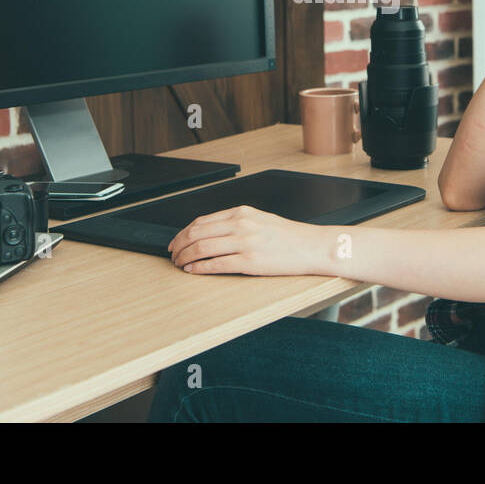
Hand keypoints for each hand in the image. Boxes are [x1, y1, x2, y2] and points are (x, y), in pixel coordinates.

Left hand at [167, 204, 328, 275]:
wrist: (311, 246)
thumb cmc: (287, 236)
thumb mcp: (259, 220)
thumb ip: (236, 223)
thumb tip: (210, 233)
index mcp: (241, 212)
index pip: (201, 221)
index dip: (182, 233)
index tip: (175, 242)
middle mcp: (241, 225)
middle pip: (197, 234)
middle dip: (179, 246)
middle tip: (173, 256)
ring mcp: (245, 243)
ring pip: (202, 248)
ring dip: (185, 258)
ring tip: (179, 265)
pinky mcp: (250, 262)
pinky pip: (216, 264)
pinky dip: (199, 268)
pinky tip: (192, 271)